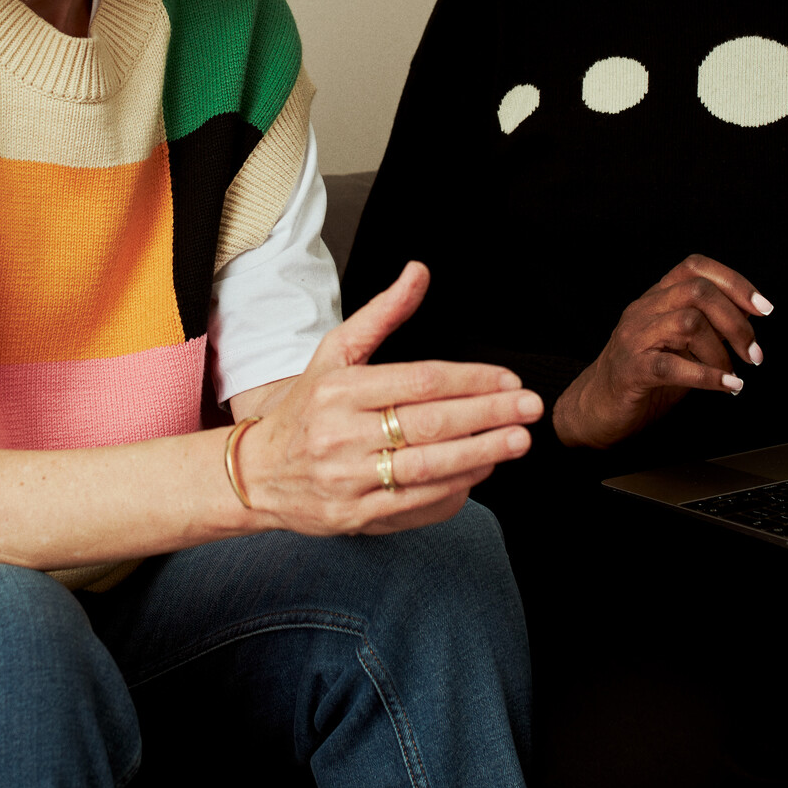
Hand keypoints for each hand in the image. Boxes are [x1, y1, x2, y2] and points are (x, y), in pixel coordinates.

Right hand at [236, 263, 540, 534]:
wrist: (257, 474)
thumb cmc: (306, 407)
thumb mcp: (335, 352)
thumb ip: (382, 314)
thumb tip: (419, 271)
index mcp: (340, 389)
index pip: (420, 380)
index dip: (471, 380)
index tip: (509, 380)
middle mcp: (342, 433)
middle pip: (429, 424)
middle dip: (487, 415)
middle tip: (529, 409)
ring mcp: (348, 478)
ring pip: (427, 467)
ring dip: (479, 454)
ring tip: (517, 441)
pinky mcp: (355, 516)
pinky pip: (415, 505)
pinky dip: (453, 489)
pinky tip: (480, 472)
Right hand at [553, 254, 770, 448]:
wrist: (596, 408)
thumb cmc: (643, 376)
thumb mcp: (679, 344)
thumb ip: (707, 329)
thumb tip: (749, 324)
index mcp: (656, 298)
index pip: (694, 268)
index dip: (734, 282)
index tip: (763, 309)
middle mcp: (644, 310)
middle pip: (698, 292)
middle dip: (736, 322)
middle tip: (753, 353)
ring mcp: (634, 337)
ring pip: (688, 322)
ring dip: (722, 352)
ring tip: (732, 374)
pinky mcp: (631, 369)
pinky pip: (673, 366)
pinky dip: (708, 376)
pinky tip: (727, 386)